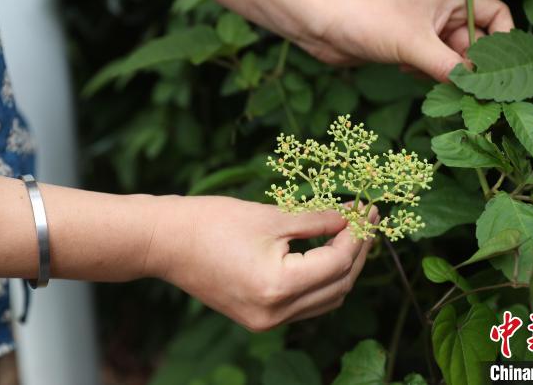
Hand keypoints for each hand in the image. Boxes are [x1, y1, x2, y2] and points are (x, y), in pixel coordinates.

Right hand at [146, 196, 376, 330]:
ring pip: (325, 299)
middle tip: (364, 220)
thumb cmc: (212, 222)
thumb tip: (351, 216)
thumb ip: (318, 220)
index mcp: (278, 287)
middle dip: (356, 251)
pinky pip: (304, 305)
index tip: (366, 210)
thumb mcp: (272, 217)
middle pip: (338, 286)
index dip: (356, 234)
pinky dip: (321, 281)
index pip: (337, 262)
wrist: (166, 242)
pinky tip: (325, 254)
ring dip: (342, 269)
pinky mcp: (258, 319)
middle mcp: (275, 314)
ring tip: (350, 235)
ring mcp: (266, 321)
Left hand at [298, 0, 513, 81]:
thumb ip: (449, 67)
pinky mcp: (405, 48)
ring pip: (450, 59)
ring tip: (426, 76)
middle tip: (466, 91)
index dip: (502, 42)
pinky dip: (423, 74)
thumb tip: (477, 90)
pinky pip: (429, 66)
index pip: (495, 16)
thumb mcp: (413, 44)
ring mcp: (422, 31)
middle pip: (474, 43)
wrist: (319, 23)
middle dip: (470, 67)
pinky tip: (404, 70)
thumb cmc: (366, 18)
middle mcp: (440, 13)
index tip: (499, 71)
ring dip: (444, 74)